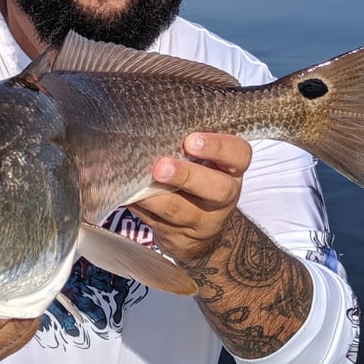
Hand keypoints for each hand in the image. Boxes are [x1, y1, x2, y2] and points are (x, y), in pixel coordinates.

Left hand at [130, 132, 251, 267]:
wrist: (199, 231)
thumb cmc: (197, 179)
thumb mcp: (204, 162)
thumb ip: (188, 146)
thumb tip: (150, 125)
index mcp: (231, 169)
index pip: (238, 154)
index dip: (218, 147)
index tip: (191, 141)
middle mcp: (223, 196)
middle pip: (217, 189)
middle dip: (186, 176)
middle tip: (161, 167)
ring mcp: (203, 222)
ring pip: (180, 211)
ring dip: (155, 197)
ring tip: (135, 185)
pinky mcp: (179, 238)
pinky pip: (157, 222)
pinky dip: (139, 207)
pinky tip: (125, 196)